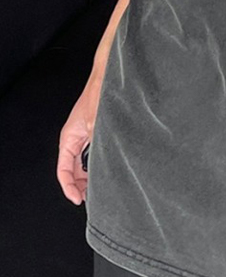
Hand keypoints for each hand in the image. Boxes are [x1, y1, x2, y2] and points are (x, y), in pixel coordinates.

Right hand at [56, 68, 104, 204]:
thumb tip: (99, 169)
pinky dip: (99, 165)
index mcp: (69, 138)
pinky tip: (110, 171)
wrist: (110, 77)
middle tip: (92, 199)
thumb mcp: (97, 125)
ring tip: (101, 188)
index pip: (63, 171)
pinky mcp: (98, 134)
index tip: (78, 199)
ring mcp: (87, 137)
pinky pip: (95, 155)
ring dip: (91, 177)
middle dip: (81, 186)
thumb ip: (97, 147)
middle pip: (74, 171)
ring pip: (85, 164)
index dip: (69, 188)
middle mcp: (76, 139)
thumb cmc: (100, 94)